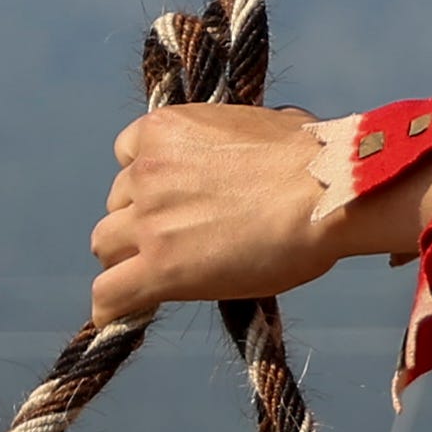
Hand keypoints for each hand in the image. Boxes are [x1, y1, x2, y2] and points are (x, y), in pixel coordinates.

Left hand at [89, 104, 431, 324]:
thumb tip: (250, 146)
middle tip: (182, 235)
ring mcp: (149, 221)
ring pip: (105, 246)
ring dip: (131, 257)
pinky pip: (108, 295)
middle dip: (142, 218)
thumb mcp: (262, 123)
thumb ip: (233, 138)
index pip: (127, 154)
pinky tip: (131, 308)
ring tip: (168, 270)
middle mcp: (147, 171)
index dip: (151, 178)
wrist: (326, 194)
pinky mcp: (159, 269)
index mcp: (167, 128)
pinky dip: (115, 305)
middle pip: (116, 204)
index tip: (176, 194)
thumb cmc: (313, 158)